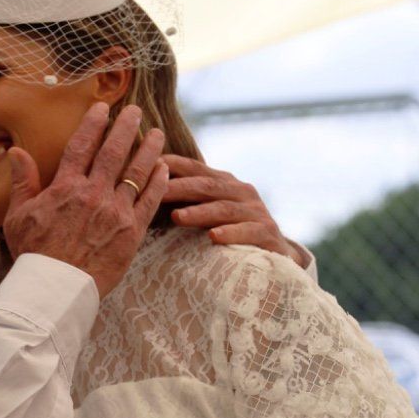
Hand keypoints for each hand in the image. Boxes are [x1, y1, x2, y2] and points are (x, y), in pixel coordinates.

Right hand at [3, 102, 168, 297]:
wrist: (55, 289)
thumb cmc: (34, 254)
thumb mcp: (18, 216)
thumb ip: (22, 182)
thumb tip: (16, 152)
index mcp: (65, 188)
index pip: (82, 145)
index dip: (93, 123)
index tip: (102, 108)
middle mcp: (93, 194)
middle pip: (114, 152)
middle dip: (126, 127)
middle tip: (135, 111)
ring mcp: (115, 212)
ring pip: (137, 173)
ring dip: (148, 149)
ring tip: (157, 133)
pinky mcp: (132, 232)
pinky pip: (150, 201)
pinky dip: (158, 183)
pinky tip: (164, 169)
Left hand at [163, 155, 309, 267]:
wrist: (276, 252)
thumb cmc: (232, 229)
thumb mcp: (209, 210)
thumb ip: (185, 199)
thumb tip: (142, 190)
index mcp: (223, 182)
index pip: (194, 167)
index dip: (172, 164)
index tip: (149, 165)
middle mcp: (241, 191)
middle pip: (207, 186)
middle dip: (180, 188)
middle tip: (156, 193)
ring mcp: (256, 211)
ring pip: (224, 209)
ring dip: (200, 213)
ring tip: (178, 218)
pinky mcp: (267, 233)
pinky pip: (248, 231)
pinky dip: (230, 233)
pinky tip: (214, 237)